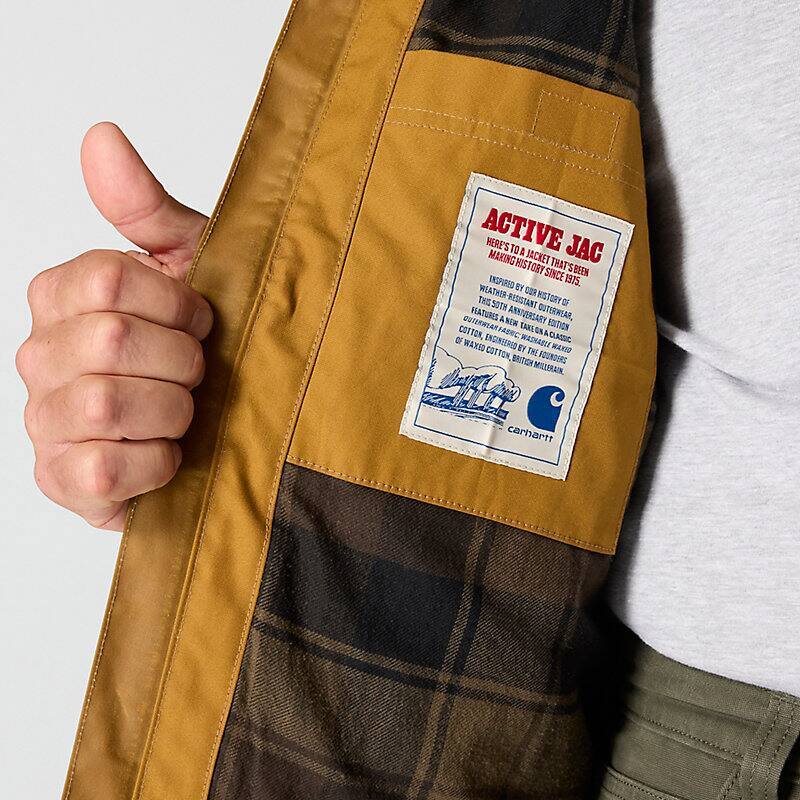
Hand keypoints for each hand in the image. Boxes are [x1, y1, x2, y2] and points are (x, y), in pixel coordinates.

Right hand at [17, 122, 210, 530]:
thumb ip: (145, 209)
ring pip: (107, 407)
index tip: (201, 319)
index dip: (176, 304)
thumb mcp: (192, 267)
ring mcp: (45, 421)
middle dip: (183, 360)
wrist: (215, 426)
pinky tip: (170, 453)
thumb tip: (102, 136)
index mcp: (62, 296)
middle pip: (112, 342)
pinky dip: (157, 462)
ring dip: (173, 411)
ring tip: (186, 411)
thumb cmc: (202, 344)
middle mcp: (39, 354)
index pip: (108, 281)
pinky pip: (105, 471)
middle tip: (199, 370)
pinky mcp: (63, 481)